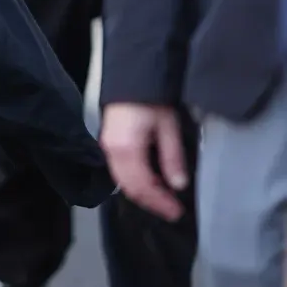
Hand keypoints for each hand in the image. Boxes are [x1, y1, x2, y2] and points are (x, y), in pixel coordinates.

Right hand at [100, 103, 187, 221]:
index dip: (159, 202)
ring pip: (123, 182)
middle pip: (129, 188)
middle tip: (172, 211)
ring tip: (165, 199)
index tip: (176, 212)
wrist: (132, 75)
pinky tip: (153, 183)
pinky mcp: (109, 144)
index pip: (142, 186)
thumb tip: (178, 184)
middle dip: (152, 202)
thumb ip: (172, 157)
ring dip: (144, 194)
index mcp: (125, 149)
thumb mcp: (168, 125)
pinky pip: (121, 172)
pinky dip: (137, 182)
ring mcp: (107, 148)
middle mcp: (111, 152)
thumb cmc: (151, 97)